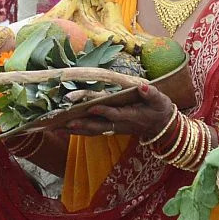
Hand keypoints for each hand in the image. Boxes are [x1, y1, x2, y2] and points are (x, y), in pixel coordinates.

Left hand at [61, 82, 176, 139]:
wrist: (161, 126)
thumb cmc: (160, 110)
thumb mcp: (160, 100)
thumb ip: (151, 94)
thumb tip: (143, 87)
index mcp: (131, 116)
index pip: (116, 114)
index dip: (104, 112)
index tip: (93, 107)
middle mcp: (120, 125)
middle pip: (98, 126)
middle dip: (82, 125)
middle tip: (66, 123)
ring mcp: (114, 128)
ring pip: (92, 131)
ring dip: (75, 130)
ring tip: (57, 128)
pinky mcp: (110, 129)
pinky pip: (91, 132)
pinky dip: (77, 131)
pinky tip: (63, 129)